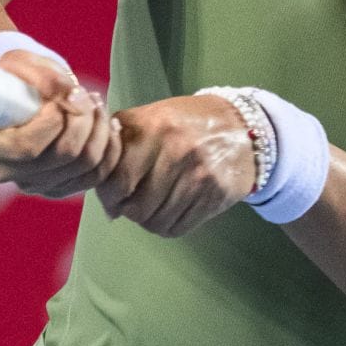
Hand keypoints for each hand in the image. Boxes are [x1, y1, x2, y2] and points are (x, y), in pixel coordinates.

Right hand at [0, 50, 119, 198]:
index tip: (63, 94)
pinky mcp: (57, 187)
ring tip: (96, 103)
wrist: (19, 94)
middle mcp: (4, 172)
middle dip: (84, 120)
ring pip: (83, 166)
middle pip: (61, 157)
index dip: (53, 120)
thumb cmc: (15, 76)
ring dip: (100, 130)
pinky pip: (96, 176)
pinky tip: (108, 124)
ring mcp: (31, 184)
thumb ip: (43, 77)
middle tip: (86, 94)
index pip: (25, 147)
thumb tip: (70, 95)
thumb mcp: (21, 63)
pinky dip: (109, 149)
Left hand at [97, 95, 257, 236]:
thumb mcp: (150, 118)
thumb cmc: (185, 123)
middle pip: (136, 207)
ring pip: (155, 221)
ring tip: (152, 204)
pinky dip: (167, 224)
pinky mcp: (215, 195)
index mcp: (153, 127)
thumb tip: (104, 197)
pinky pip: (177, 227)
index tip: (112, 193)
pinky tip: (170, 209)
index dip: (108, 194)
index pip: (118, 179)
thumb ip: (120, 146)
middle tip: (130, 202)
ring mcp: (199, 175)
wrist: (241, 126)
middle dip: (128, 210)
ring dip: (148, 219)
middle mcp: (177, 151)